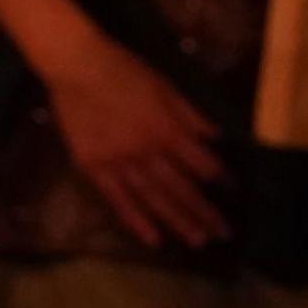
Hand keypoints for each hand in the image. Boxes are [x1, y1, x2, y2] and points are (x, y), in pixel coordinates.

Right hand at [39, 35, 230, 248]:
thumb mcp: (165, 86)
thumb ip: (190, 115)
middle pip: (182, 187)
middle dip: (205, 211)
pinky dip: (136, 220)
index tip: (232, 190)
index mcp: (167, 129)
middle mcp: (147, 151)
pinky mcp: (94, 167)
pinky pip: (118, 199)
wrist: (76, 65)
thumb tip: (216, 138)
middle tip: (222, 234)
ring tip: (197, 241)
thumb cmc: (124, 70)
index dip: (220, 177)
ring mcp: (119, 162)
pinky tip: (153, 238)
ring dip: (178, 220)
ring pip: (154, 198)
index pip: (202, 162)